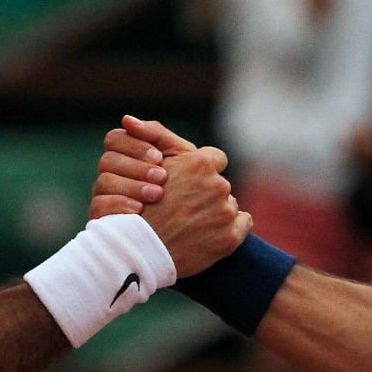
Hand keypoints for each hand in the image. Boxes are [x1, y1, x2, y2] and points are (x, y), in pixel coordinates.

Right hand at [90, 115, 196, 219]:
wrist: (190, 231)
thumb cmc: (186, 189)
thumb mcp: (179, 157)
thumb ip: (158, 135)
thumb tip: (126, 120)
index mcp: (125, 156)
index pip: (114, 139)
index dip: (135, 145)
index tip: (159, 157)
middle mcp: (111, 175)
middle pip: (108, 160)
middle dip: (137, 167)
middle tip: (163, 177)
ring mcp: (104, 197)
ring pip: (104, 182)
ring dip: (132, 186)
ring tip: (157, 195)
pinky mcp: (102, 220)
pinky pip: (99, 207)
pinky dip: (120, 205)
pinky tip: (139, 210)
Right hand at [142, 145, 250, 276]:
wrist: (137, 252)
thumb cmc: (137, 207)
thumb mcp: (141, 164)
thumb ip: (149, 137)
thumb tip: (128, 119)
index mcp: (201, 164)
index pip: (214, 159)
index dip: (200, 171)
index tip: (188, 182)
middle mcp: (218, 185)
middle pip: (219, 184)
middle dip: (206, 193)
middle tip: (185, 207)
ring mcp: (225, 212)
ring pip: (228, 204)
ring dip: (216, 211)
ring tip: (191, 224)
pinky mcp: (230, 238)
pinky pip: (243, 223)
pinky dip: (230, 228)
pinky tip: (208, 234)